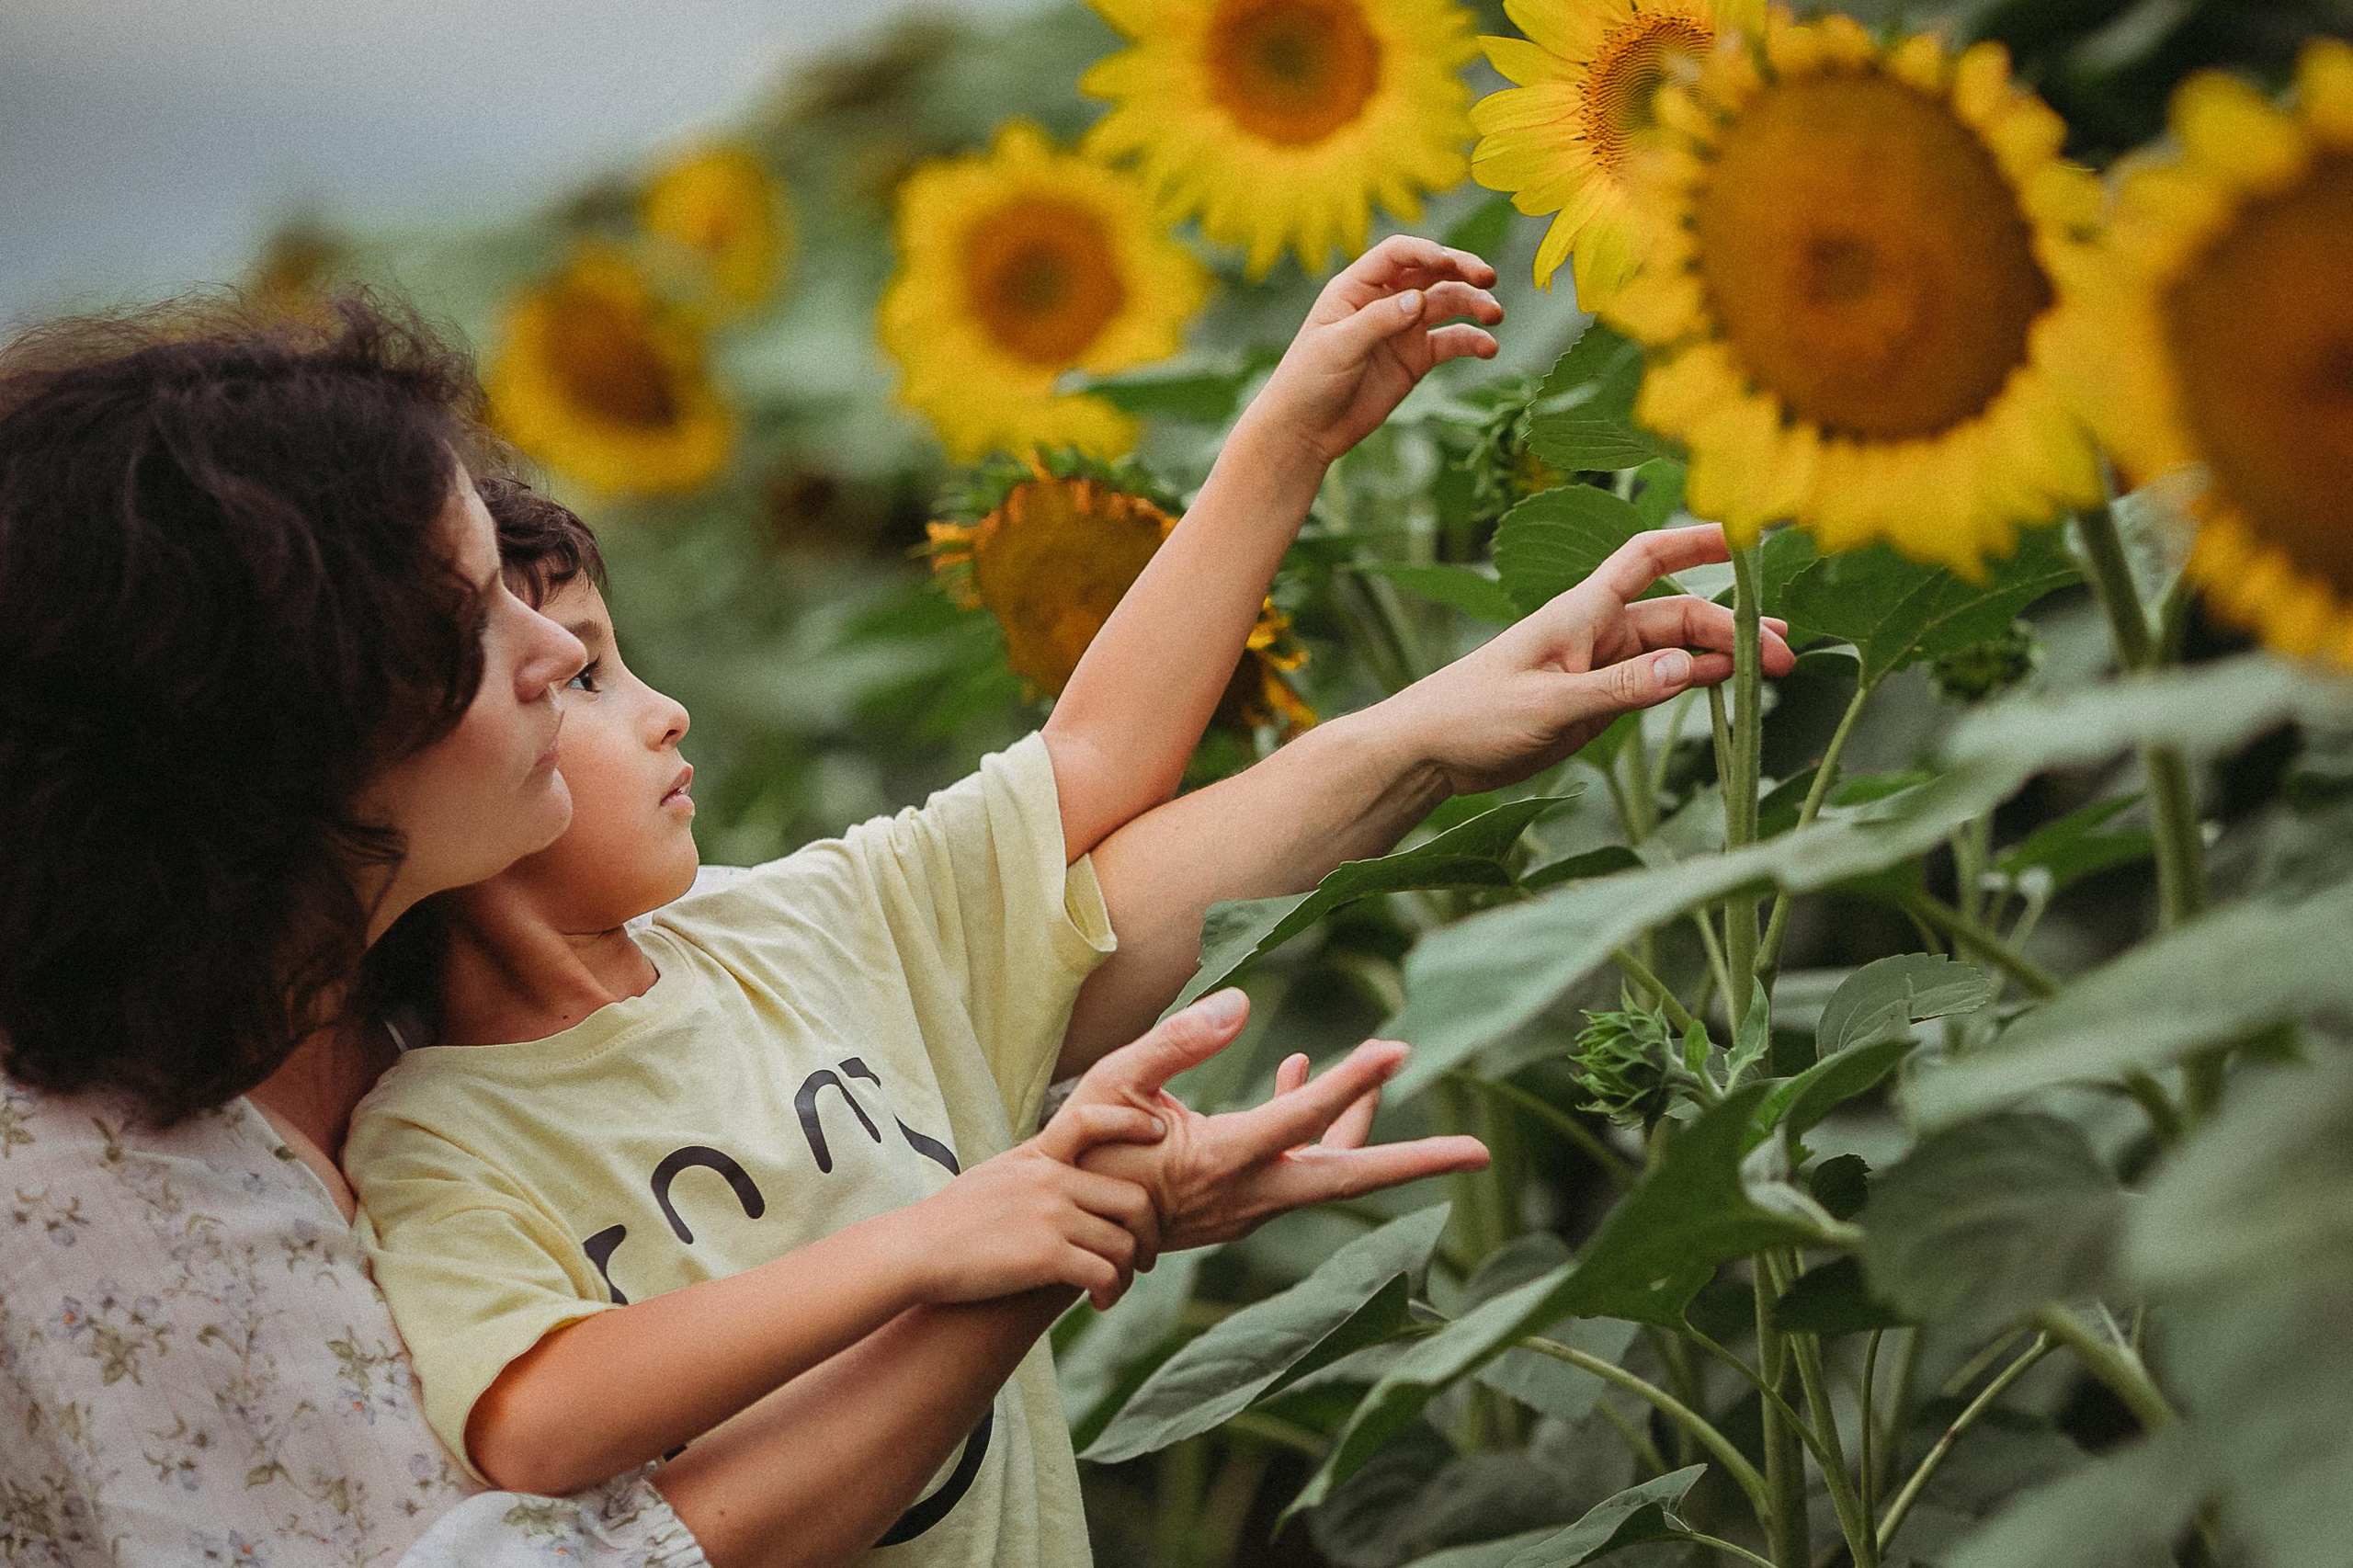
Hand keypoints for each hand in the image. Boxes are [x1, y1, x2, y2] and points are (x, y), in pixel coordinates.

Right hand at [899, 1102, 1164, 1311]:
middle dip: (1149, 1231)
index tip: (1160, 1133)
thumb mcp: (993, 1176)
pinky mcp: (1046, 1256)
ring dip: (1128, 1271)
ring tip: (1114, 1288)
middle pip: (1133, 1197)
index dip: (1133, 1123)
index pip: (1093, 1120)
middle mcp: (1051, 1180)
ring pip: (1123, 1242)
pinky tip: (1099, 1302)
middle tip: (1142, 1256)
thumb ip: (1030, 1171)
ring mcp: (1051, 1216)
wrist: (913, 1251)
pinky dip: (1110, 1291)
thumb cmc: (948, 1222)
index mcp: (1037, 1156)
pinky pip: (1104, 1273)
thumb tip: (1054, 1176)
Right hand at [1063, 991, 1488, 1252]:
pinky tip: (1296, 1072)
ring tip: (1374, 1067)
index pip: (1304, 1117)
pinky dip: (1311, 1130)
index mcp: (1222, 1158)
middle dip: (1416, 1163)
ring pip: (1323, 1171)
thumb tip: (1242, 1007)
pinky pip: (1293, 1170)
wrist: (1058, 1235)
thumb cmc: (1080, 1152)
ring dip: (1356, 1126)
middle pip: (1348, 1176)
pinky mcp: (1237, 1213)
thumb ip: (1178, 1041)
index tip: (1397, 1049)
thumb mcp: (1115, 1082)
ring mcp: (1245, 1211)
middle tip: (1479, 1155)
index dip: (1352, 1080)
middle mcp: (1247, 1194)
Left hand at [1244, 234, 1502, 467]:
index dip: (1426, 252)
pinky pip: (1452, 341)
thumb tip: (1419, 299)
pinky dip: (1473, 341)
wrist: (1307, 430)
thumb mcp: (1337, 346)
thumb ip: (1378, 321)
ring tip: (1495, 316)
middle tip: (1489, 277)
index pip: (1397, 255)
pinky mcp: (1416, 358)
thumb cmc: (1308, 381)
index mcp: (1356, 287)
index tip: (1449, 263)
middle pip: (1431, 271)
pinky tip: (1488, 348)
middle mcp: (1384, 301)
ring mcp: (1403, 328)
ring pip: (1448, 303)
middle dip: (1461, 269)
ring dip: (1474, 304)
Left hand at [1368, 523, 1798, 796]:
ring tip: (1775, 670)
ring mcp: (1599, 665)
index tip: (1746, 534)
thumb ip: (1619, 688)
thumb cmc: (1472, 715)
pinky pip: (1657, 681)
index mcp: (1580, 612)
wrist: (1427, 750)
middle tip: (1782, 658)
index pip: (1646, 558)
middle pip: (1679, 614)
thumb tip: (1691, 667)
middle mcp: (1596, 630)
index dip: (1696, 541)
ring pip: (1675, 650)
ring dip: (1723, 656)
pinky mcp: (1596, 699)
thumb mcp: (1549, 705)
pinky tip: (1729, 689)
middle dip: (1733, 628)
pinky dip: (1695, 682)